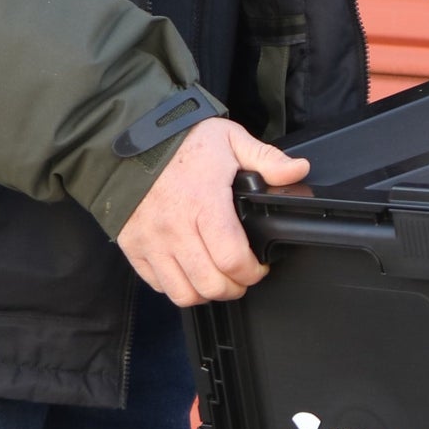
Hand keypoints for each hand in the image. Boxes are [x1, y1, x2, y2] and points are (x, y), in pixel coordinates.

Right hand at [118, 118, 308, 305]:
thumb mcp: (229, 139)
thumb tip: (298, 170)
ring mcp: (151, 239)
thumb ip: (267, 159)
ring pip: (184, 294)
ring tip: (216, 278)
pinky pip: (158, 285)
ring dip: (206, 293)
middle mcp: (175, 226)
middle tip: (240, 276)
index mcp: (203, 202)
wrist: (130, 135)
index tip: (259, 267)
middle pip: (211, 284)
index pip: (232, 259)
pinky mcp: (133, 246)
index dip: (252, 273)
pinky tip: (189, 271)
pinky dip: (177, 286)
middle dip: (234, 287)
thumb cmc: (181, 139)